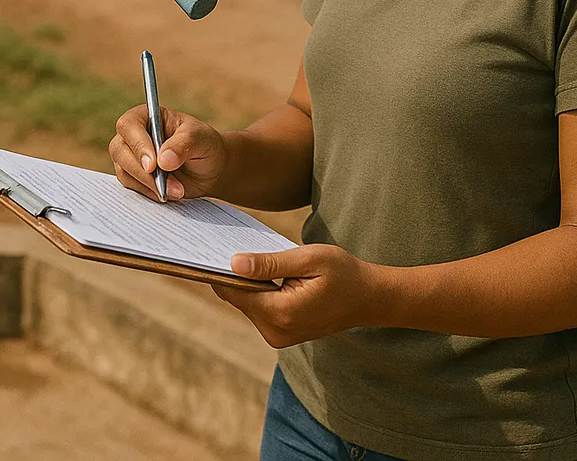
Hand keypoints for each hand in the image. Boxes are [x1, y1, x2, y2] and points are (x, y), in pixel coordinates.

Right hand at [109, 105, 227, 201]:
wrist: (209, 169)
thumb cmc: (205, 145)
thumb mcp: (201, 139)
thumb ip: (183, 144)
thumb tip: (163, 160)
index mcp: (148, 116)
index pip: (129, 125)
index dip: (137, 144)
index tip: (153, 164)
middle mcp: (135, 134)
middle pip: (119, 150)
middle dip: (141, 171)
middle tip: (164, 185)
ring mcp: (131, 156)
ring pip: (123, 171)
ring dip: (148, 185)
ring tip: (178, 190)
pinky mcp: (134, 176)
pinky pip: (131, 186)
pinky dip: (148, 193)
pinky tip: (169, 194)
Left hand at [214, 244, 386, 347]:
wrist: (369, 298)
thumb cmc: (343, 273)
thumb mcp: (309, 259)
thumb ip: (271, 262)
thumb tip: (234, 263)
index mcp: (280, 313)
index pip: (234, 291)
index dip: (218, 269)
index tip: (208, 245)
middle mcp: (274, 332)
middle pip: (236, 297)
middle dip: (231, 272)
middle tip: (223, 241)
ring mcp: (277, 336)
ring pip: (245, 302)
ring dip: (245, 280)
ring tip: (244, 251)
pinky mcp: (280, 333)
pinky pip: (257, 307)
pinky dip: (255, 288)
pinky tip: (260, 268)